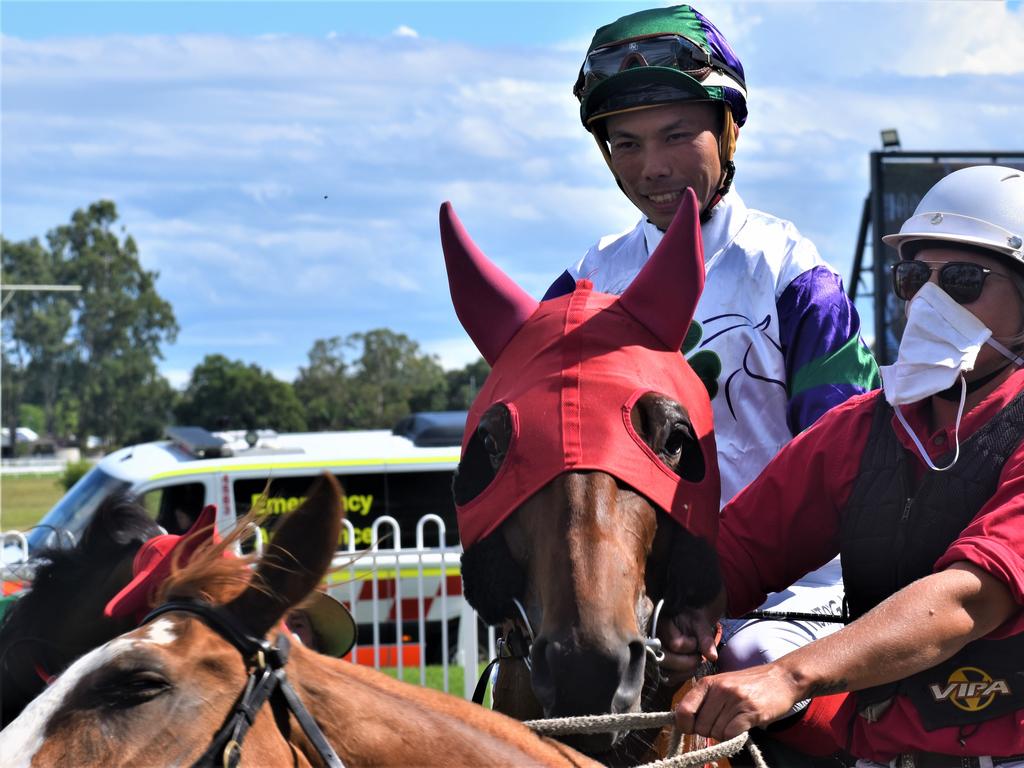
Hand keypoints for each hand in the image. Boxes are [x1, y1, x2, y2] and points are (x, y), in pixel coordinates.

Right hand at [657, 589, 725, 686]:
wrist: (685, 623)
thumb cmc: (691, 621)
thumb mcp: (700, 624)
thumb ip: (706, 639)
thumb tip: (713, 657)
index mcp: (661, 625)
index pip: (676, 644)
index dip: (691, 645)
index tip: (695, 640)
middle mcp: (652, 641)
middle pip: (667, 660)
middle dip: (689, 661)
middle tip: (698, 655)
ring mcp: (652, 656)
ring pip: (668, 673)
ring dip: (687, 670)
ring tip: (693, 659)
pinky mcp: (657, 668)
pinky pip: (669, 680)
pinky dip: (682, 676)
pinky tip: (688, 667)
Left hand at [674, 663, 803, 739]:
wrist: (782, 678)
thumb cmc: (750, 684)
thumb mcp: (722, 684)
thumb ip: (705, 700)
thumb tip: (684, 721)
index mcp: (708, 682)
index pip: (684, 709)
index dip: (684, 725)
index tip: (691, 729)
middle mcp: (719, 689)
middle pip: (701, 727)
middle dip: (709, 731)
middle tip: (722, 724)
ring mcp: (735, 700)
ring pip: (716, 732)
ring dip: (724, 734)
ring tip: (735, 722)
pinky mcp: (750, 712)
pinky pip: (731, 734)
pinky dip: (735, 736)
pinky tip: (743, 726)